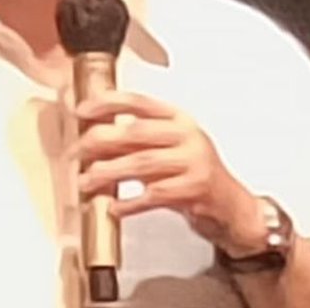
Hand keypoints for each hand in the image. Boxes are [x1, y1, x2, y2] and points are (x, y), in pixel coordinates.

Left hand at [72, 90, 267, 253]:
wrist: (232, 206)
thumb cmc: (195, 174)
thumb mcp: (171, 147)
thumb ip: (138, 139)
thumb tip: (94, 134)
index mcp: (179, 119)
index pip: (138, 101)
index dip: (107, 103)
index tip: (82, 110)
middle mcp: (187, 135)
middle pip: (135, 133)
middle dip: (99, 141)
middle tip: (77, 152)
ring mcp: (193, 162)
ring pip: (141, 163)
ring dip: (108, 173)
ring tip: (87, 180)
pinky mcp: (195, 190)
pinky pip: (154, 195)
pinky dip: (130, 202)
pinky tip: (114, 207)